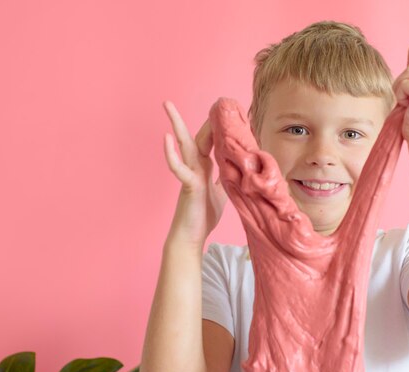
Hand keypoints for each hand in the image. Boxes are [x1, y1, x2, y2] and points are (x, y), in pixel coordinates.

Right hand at [162, 101, 227, 246]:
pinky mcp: (188, 186)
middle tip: (192, 99)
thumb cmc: (204, 214)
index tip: (224, 110)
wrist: (192, 235)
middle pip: (195, 137)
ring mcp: (191, 174)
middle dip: (194, 117)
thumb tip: (241, 165)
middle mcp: (197, 167)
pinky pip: (179, 168)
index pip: (211, 141)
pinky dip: (172, 154)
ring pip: (184, 145)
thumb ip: (227, 175)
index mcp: (206, 167)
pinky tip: (167, 138)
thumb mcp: (223, 191)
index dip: (217, 126)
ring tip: (168, 105)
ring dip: (176, 125)